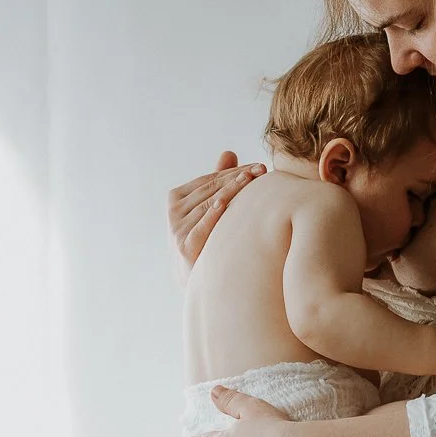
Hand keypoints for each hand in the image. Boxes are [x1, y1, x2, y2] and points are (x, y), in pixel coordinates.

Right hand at [168, 151, 267, 269]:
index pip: (210, 179)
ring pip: (209, 204)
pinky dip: (211, 215)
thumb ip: (217, 183)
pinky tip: (224, 204)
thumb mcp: (209, 210)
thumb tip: (229, 153)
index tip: (259, 167)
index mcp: (176, 197)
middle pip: (211, 189)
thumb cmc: (206, 241)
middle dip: (238, 178)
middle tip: (261, 171)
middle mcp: (173, 211)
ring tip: (252, 181)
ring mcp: (176, 229)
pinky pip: (201, 227)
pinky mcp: (183, 246)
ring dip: (231, 191)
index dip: (235, 171)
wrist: (199, 283)